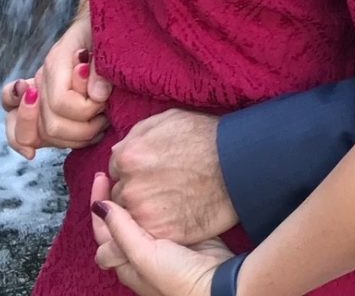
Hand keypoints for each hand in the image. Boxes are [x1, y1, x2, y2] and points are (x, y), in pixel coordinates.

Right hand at [2, 15, 111, 158]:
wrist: (91, 26)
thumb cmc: (101, 32)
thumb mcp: (106, 41)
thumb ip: (102, 67)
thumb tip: (97, 95)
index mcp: (55, 62)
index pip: (60, 102)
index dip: (85, 109)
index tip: (105, 100)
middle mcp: (40, 80)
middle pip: (51, 125)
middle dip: (83, 127)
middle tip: (104, 114)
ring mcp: (35, 95)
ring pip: (38, 135)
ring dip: (72, 138)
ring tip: (96, 125)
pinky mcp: (37, 109)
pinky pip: (18, 133)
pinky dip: (23, 144)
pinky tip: (31, 154)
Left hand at [91, 172, 231, 295]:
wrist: (218, 283)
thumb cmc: (178, 278)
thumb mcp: (144, 255)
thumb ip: (122, 231)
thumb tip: (99, 207)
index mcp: (126, 262)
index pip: (103, 231)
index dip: (99, 205)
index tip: (101, 178)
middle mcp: (141, 254)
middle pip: (122, 221)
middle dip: (116, 196)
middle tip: (117, 170)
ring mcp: (162, 244)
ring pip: (143, 215)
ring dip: (137, 195)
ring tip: (138, 173)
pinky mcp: (182, 234)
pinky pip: (164, 213)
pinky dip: (158, 198)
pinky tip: (162, 183)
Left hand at [109, 109, 237, 242]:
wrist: (239, 163)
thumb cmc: (207, 136)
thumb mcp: (169, 119)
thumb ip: (136, 135)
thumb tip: (119, 152)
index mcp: (127, 156)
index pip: (115, 170)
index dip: (132, 171)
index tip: (149, 173)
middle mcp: (129, 187)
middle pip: (120, 196)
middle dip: (135, 192)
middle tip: (161, 188)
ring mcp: (144, 214)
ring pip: (132, 219)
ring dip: (145, 212)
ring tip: (171, 202)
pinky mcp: (161, 235)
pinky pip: (148, 235)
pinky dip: (159, 228)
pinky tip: (177, 215)